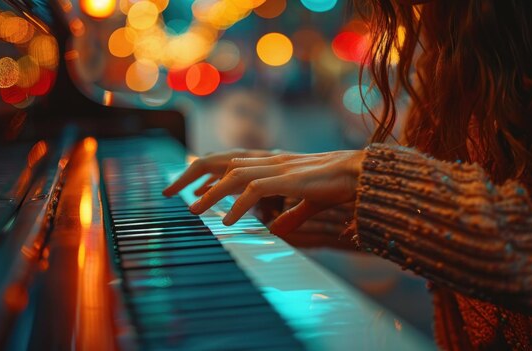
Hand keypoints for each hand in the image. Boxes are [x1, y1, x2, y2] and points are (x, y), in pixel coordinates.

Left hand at [163, 150, 364, 234]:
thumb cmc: (338, 185)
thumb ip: (290, 215)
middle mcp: (270, 161)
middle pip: (221, 162)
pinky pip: (255, 190)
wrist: (361, 174)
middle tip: (170, 193)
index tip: (192, 193)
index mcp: (273, 163)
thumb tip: (276, 229)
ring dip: (210, 193)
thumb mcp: (308, 202)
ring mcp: (278, 168)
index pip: (230, 163)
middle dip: (192, 176)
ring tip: (192, 212)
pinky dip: (238, 205)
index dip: (208, 176)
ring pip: (233, 175)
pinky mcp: (288, 179)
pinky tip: (227, 221)